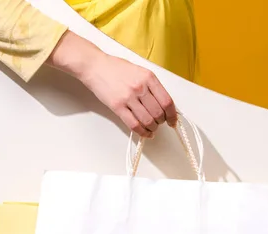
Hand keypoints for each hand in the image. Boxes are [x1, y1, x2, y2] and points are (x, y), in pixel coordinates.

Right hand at [48, 32, 176, 137]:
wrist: (95, 66)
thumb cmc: (117, 68)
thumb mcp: (140, 71)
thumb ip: (152, 86)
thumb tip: (164, 104)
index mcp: (149, 77)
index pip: (167, 101)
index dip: (172, 115)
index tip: (173, 121)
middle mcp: (140, 88)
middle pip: (158, 113)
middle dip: (161, 122)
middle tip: (159, 123)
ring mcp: (128, 98)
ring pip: (148, 121)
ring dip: (152, 128)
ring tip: (152, 128)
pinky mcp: (118, 107)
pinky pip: (134, 125)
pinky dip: (143, 133)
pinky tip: (146, 133)